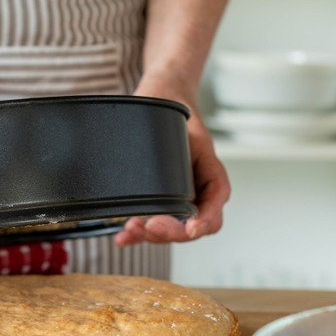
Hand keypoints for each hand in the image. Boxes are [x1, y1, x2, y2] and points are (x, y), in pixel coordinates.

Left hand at [115, 76, 230, 246]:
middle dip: (170, 231)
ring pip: (170, 230)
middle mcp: (196, 192)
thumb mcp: (178, 123)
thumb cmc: (174, 110)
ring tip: (130, 229)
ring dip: (150, 235)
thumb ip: (172, 144)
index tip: (190, 227)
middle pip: (191, 226)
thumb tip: (157, 169)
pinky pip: (150, 225)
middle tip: (150, 226)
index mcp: (210, 175)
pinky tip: (121, 238)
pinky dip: (135, 234)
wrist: (162, 97)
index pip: (214, 206)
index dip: (203, 221)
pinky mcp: (155, 202)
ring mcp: (177, 199)